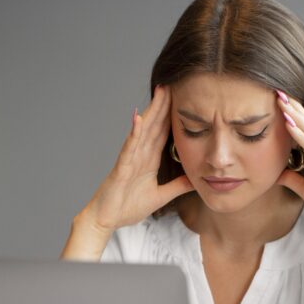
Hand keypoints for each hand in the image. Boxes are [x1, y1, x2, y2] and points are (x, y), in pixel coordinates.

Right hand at [83, 85, 193, 232]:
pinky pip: (128, 148)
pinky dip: (134, 133)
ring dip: (151, 111)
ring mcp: (129, 159)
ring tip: (160, 92)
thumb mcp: (160, 196)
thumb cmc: (127, 207)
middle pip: (155, 125)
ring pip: (143, 131)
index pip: (163, 133)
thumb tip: (196, 179)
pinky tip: (139, 119)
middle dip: (164, 105)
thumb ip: (177, 186)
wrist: (106, 220)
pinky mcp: (121, 168)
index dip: (173, 116)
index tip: (183, 98)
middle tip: (174, 83)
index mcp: (148, 160)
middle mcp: (139, 155)